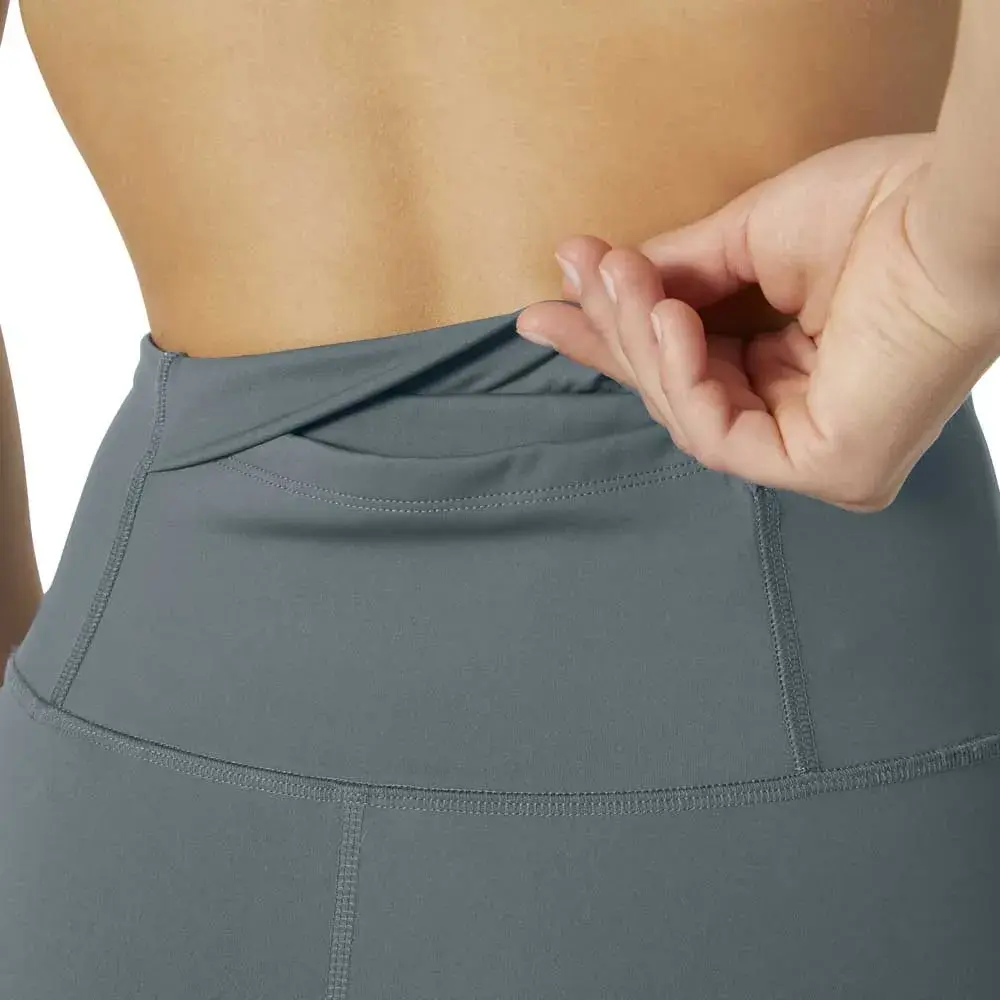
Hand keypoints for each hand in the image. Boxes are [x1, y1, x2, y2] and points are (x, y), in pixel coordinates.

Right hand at [515, 133, 999, 511]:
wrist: (950, 213)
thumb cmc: (879, 212)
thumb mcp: (747, 241)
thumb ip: (675, 276)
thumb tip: (597, 278)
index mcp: (801, 367)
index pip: (690, 364)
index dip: (617, 336)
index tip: (549, 305)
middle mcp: (808, 417)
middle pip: (679, 392)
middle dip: (617, 334)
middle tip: (575, 273)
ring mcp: (818, 451)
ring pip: (689, 417)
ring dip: (643, 344)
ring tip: (622, 280)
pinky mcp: (826, 468)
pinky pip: (720, 439)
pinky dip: (682, 377)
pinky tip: (672, 322)